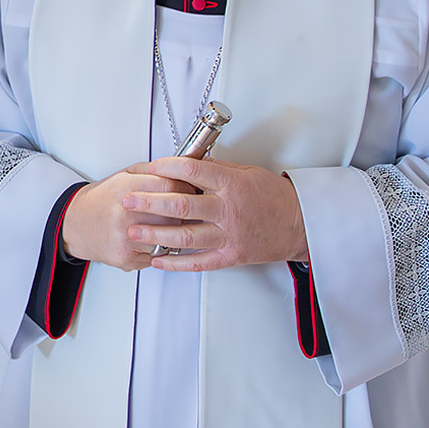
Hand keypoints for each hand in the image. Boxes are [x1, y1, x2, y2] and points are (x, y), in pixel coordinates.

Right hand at [61, 168, 194, 270]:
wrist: (75, 223)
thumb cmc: (101, 200)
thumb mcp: (123, 175)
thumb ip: (152, 170)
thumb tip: (181, 168)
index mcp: (125, 188)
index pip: (169, 185)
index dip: (185, 187)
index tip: (189, 189)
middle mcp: (124, 212)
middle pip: (174, 212)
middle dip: (183, 211)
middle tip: (181, 209)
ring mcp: (125, 236)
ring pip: (169, 236)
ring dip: (173, 232)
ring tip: (164, 225)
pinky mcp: (126, 256)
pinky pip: (157, 255)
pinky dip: (158, 248)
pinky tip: (149, 240)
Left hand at [122, 158, 309, 270]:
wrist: (300, 223)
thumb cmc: (272, 196)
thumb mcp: (246, 172)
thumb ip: (215, 170)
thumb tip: (184, 164)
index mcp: (231, 184)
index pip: (191, 172)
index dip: (165, 169)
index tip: (147, 168)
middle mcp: (228, 209)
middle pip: (181, 205)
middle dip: (149, 202)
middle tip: (128, 200)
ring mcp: (229, 235)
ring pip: (185, 236)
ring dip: (156, 235)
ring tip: (134, 231)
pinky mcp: (231, 256)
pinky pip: (199, 262)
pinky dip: (176, 263)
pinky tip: (157, 261)